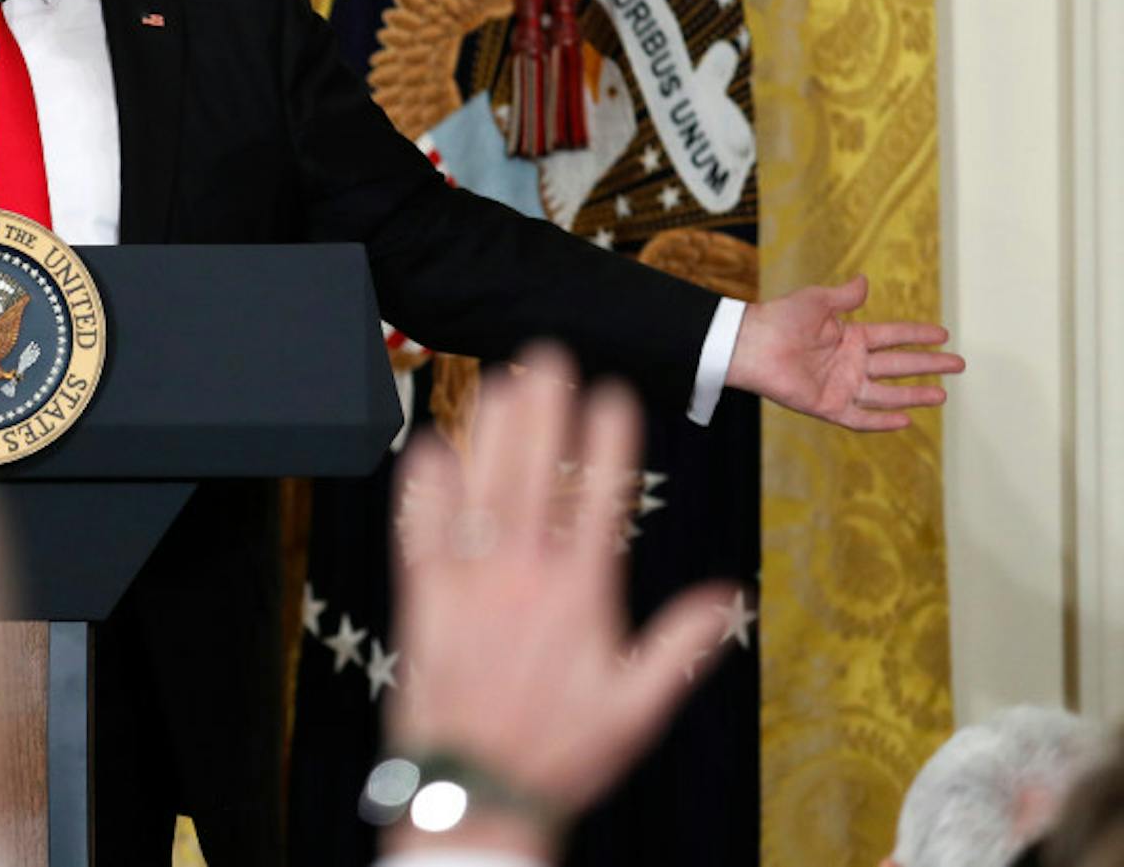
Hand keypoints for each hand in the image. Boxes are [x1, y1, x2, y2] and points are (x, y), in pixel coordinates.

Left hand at [387, 350, 729, 858]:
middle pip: (534, 477)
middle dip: (544, 412)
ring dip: (490, 433)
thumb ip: (681, 645)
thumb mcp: (637, 706)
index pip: (599, 502)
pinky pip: (420, 533)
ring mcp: (469, 585)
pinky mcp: (422, 600)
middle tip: (549, 356)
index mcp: (580, 597)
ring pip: (480, 492)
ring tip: (501, 381)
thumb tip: (730, 595)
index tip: (615, 394)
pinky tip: (428, 445)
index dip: (608, 444)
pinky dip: (424, 488)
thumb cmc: (560, 751)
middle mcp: (523, 580)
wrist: (478, 792)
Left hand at [728, 275, 963, 430]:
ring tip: (943, 394)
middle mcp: (849, 362)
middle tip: (959, 364)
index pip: (892, 336)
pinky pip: (859, 418)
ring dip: (913, 395)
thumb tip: (865, 281)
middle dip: (928, 365)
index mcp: (849, 336)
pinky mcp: (827, 406)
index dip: (917, 334)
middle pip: (897, 364)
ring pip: (885, 393)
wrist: (750, 344)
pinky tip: (906, 421)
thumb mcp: (816, 301)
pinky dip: (881, 421)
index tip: (944, 334)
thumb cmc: (778, 319)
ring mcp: (840, 386)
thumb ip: (844, 296)